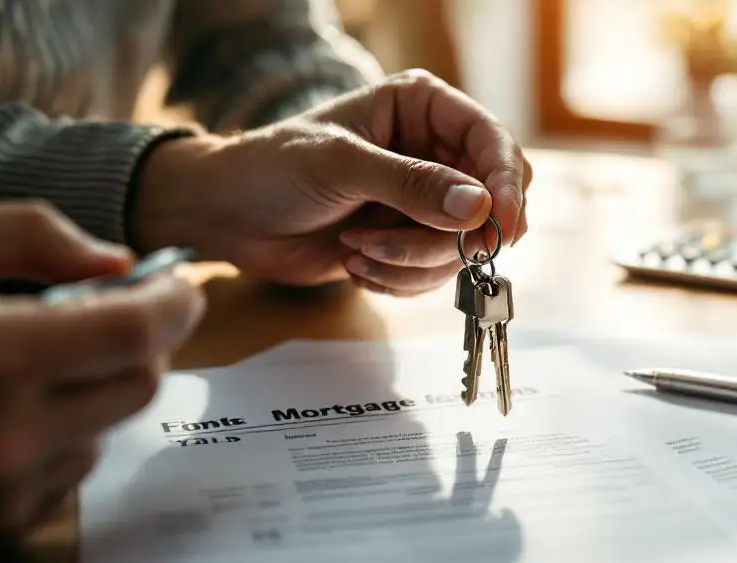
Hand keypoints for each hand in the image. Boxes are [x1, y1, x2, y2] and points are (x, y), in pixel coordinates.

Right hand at [0, 200, 204, 555]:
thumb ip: (29, 236)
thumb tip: (117, 263)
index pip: (137, 332)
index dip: (172, 301)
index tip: (179, 283)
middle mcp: (5, 443)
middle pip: (138, 384)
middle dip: (134, 342)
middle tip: (107, 310)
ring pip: (105, 431)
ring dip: (89, 391)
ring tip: (19, 364)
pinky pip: (64, 475)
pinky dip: (54, 438)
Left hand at [132, 69, 531, 296]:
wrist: (230, 217)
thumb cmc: (273, 169)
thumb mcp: (342, 166)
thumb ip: (412, 185)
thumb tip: (480, 207)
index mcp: (422, 109)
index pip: (493, 142)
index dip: (507, 185)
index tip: (503, 229)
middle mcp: (431, 153)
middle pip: (490, 201)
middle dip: (454, 236)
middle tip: (416, 248)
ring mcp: (422, 202)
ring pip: (462, 246)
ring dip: (411, 260)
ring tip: (357, 248)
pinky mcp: (408, 243)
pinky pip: (435, 274)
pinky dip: (398, 279)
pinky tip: (354, 263)